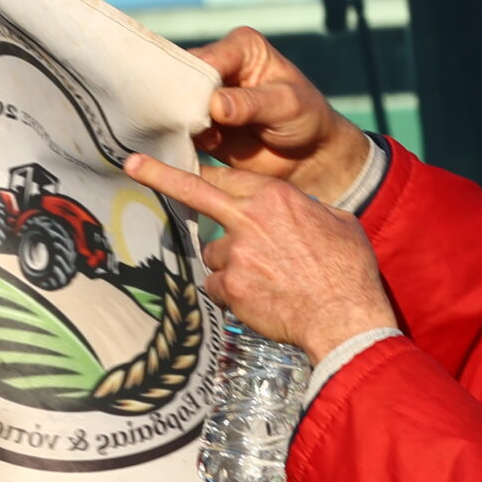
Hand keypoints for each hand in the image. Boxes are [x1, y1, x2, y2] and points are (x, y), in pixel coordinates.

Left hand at [123, 151, 395, 361]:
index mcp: (274, 197)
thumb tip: (297, 210)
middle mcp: (248, 219)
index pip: (227, 176)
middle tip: (133, 165)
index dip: (205, 173)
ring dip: (229, 264)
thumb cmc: (348, 270)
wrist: (344, 317)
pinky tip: (257, 301)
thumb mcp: (338, 221)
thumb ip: (305, 210)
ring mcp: (235, 254)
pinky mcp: (229, 287)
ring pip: (213, 253)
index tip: (181, 165)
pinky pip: (216, 287)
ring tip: (264, 280)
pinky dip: (231, 295)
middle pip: (195, 193)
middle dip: (160, 175)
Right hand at [189, 27, 372, 205]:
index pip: (208, 59)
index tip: (197, 108)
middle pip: (184, 77)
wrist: (309, 156)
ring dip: (178, 122)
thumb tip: (215, 106)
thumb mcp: (286, 105)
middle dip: (180, 101)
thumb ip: (251, 104)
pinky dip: (180, 138)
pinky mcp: (200, 123)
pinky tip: (190, 148)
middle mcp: (220, 66)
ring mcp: (206, 96)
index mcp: (242, 47)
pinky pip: (178, 128)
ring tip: (191, 139)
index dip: (196, 81)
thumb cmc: (306, 118)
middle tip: (184, 125)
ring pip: (176, 104)